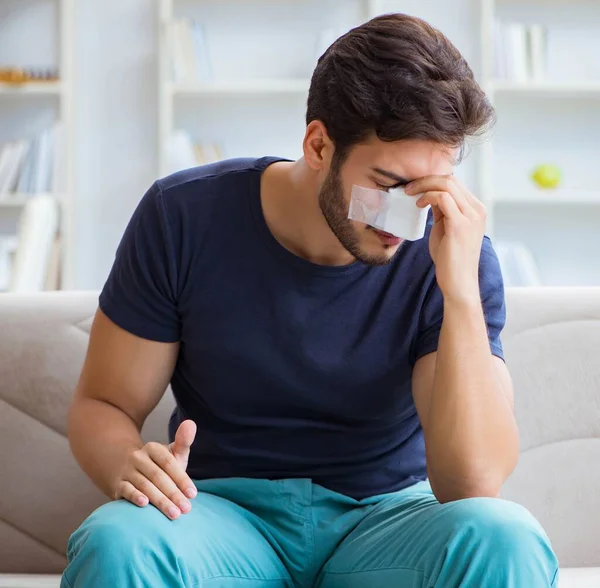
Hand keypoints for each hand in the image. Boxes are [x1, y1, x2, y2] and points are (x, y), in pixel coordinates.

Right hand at [113, 420, 197, 518]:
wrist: (125, 468)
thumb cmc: (157, 465)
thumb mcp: (170, 454)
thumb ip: (183, 442)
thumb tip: (191, 422)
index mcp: (153, 448)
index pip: (169, 464)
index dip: (182, 479)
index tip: (193, 494)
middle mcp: (139, 457)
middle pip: (158, 476)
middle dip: (174, 494)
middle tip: (186, 509)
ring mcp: (127, 471)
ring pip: (145, 485)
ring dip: (160, 500)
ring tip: (174, 513)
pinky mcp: (118, 484)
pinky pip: (126, 490)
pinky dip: (134, 496)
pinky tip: (144, 504)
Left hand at [405, 175, 485, 302]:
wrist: (458, 282)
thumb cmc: (450, 258)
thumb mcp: (446, 228)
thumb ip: (442, 211)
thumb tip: (431, 194)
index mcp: (476, 210)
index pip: (455, 183)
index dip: (433, 180)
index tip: (415, 187)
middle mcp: (477, 210)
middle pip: (451, 179)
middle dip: (426, 179)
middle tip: (408, 188)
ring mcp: (471, 216)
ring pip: (447, 184)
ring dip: (424, 185)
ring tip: (409, 194)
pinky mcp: (460, 224)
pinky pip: (442, 198)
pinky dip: (427, 196)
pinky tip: (418, 205)